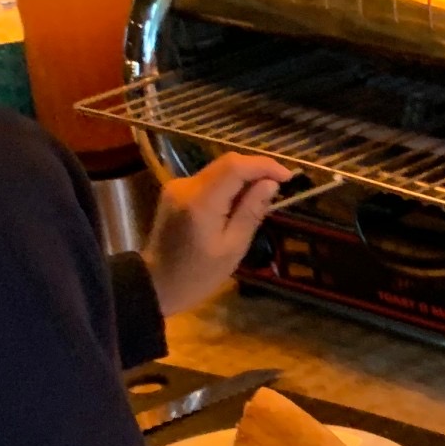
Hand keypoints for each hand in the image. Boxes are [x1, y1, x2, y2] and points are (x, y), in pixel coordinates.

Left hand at [142, 154, 292, 315]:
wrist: (156, 283)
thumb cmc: (197, 275)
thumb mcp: (233, 248)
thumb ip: (251, 212)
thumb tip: (270, 184)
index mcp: (201, 202)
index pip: (235, 166)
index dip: (264, 165)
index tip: (288, 177)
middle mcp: (186, 186)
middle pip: (227, 162)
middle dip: (256, 169)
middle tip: (280, 185)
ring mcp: (177, 186)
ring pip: (218, 169)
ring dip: (243, 177)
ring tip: (263, 196)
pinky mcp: (175, 191)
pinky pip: (209, 180)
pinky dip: (228, 185)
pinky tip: (240, 201)